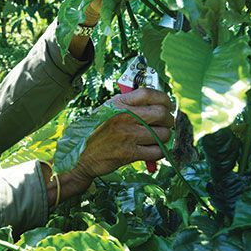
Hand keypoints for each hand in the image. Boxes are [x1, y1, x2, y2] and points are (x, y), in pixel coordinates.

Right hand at [45, 88, 172, 205]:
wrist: (81, 157)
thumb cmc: (96, 132)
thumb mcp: (106, 111)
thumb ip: (127, 104)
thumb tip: (155, 102)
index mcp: (118, 104)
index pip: (148, 93)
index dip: (164, 98)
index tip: (168, 105)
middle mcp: (123, 116)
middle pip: (161, 114)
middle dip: (169, 120)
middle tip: (167, 124)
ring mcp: (127, 135)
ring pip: (162, 134)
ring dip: (164, 138)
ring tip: (157, 139)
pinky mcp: (129, 153)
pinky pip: (157, 152)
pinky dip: (159, 152)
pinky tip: (152, 151)